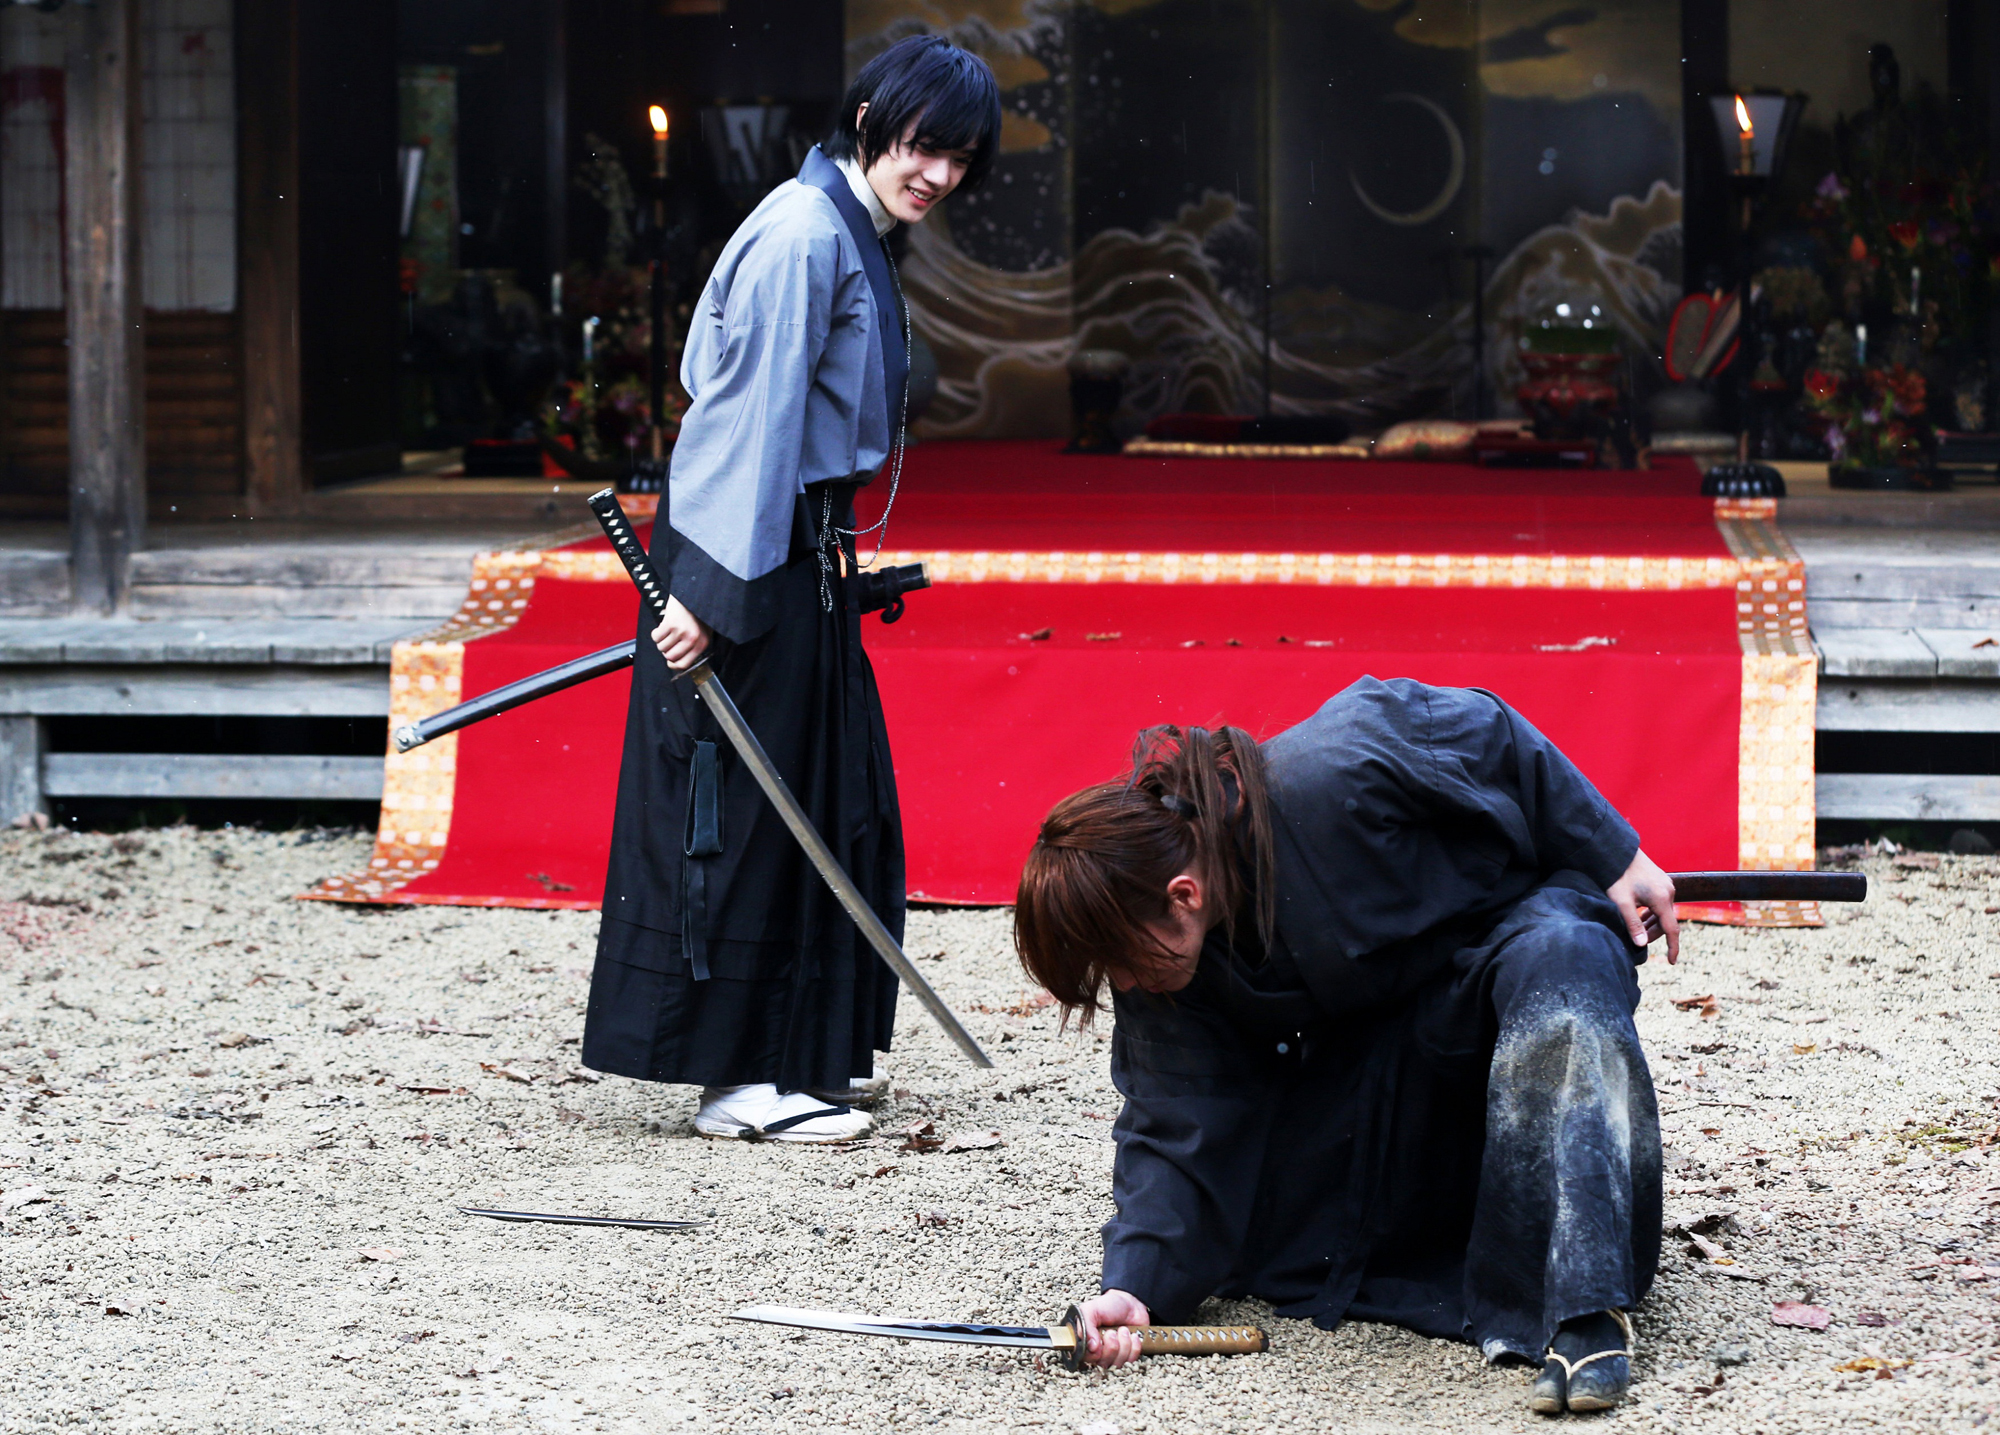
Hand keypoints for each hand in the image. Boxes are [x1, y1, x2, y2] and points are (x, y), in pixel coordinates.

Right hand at [651, 595, 710, 671]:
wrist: (692, 593)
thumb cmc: (697, 613)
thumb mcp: (703, 632)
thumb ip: (694, 648)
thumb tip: (678, 663)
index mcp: (702, 643)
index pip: (684, 665)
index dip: (673, 665)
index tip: (670, 661)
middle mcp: (692, 639)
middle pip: (670, 657)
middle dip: (666, 651)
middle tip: (669, 642)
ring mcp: (681, 631)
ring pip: (661, 647)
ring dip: (661, 641)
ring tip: (668, 632)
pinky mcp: (670, 623)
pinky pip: (655, 637)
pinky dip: (656, 633)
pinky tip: (663, 626)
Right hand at [1075, 1289, 1149, 1368]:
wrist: (1130, 1303)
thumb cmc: (1108, 1306)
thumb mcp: (1091, 1310)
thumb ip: (1085, 1326)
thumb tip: (1091, 1347)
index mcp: (1087, 1342)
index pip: (1087, 1359)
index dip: (1094, 1354)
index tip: (1099, 1343)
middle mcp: (1099, 1352)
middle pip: (1104, 1363)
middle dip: (1112, 1345)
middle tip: (1112, 1331)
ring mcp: (1115, 1356)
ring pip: (1119, 1363)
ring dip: (1124, 1343)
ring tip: (1123, 1329)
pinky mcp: (1129, 1356)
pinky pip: (1132, 1360)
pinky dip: (1134, 1346)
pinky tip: (1132, 1335)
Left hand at [1607, 848, 1678, 963]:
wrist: (1617, 851)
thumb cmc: (1617, 876)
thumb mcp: (1621, 902)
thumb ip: (1632, 924)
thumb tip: (1641, 944)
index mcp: (1662, 898)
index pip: (1671, 929)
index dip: (1672, 947)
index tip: (1672, 962)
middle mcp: (1669, 891)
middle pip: (1666, 921)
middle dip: (1654, 934)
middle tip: (1638, 942)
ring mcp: (1666, 885)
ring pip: (1663, 912)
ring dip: (1652, 924)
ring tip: (1637, 932)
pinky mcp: (1661, 881)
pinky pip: (1661, 903)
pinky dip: (1652, 913)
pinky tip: (1640, 916)